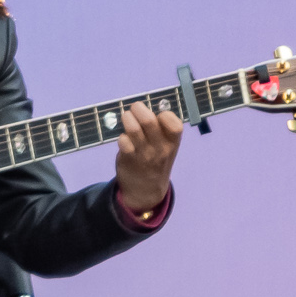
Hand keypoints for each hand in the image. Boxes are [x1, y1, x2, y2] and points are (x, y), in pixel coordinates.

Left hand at [113, 100, 184, 218]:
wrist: (147, 190)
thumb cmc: (156, 159)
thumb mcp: (166, 147)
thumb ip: (161, 129)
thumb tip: (144, 107)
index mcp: (173, 142)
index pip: (173, 123)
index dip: (164, 115)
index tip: (158, 115)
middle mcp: (160, 148)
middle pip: (149, 121)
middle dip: (138, 108)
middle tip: (134, 108)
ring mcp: (144, 154)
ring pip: (133, 129)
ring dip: (127, 118)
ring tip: (126, 118)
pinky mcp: (129, 159)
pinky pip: (123, 141)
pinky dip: (121, 136)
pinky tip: (123, 138)